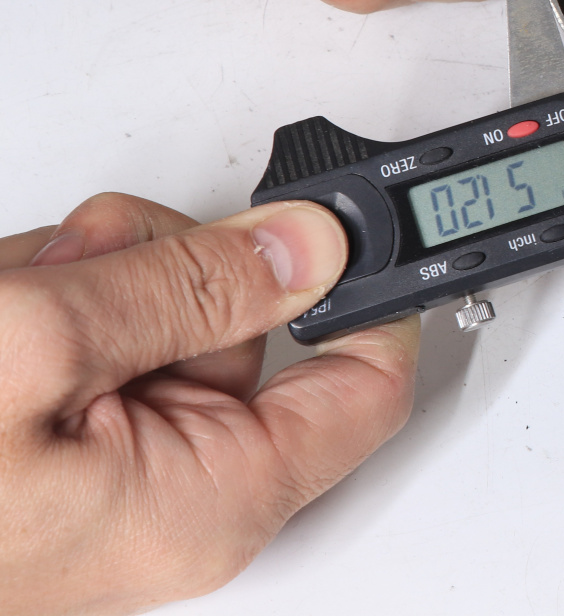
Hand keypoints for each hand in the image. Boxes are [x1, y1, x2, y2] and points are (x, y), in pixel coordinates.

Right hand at [0, 193, 419, 613]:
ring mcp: (114, 470)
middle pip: (248, 324)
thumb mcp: (48, 351)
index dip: (374, 291)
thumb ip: (189, 286)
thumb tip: (310, 247)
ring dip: (92, 275)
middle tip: (89, 261)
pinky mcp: (58, 446)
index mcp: (213, 500)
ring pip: (164, 312)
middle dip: (167, 261)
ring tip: (16, 296)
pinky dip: (51, 299)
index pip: (370, 386)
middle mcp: (178, 495)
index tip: (355, 215)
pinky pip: (99, 337)